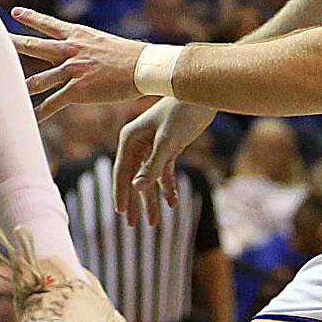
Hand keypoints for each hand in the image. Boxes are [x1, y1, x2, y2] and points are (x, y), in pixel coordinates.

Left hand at [10, 8, 147, 115]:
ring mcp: (71, 70)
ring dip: (23, 88)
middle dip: (13, 44)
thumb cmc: (130, 56)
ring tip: (7, 93)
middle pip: (34, 46)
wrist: (143, 67)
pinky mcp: (77, 90)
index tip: (15, 12)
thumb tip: (84, 51)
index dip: (30, 18)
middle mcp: (70, 50)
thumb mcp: (104, 43)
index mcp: (77, 35)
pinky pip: (53, 103)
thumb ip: (88, 46)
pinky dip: (41, 112)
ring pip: (38, 80)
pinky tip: (31, 118)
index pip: (48, 24)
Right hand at [115, 98, 217, 225]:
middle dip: (134, 201)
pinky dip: (168, 187)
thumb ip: (152, 166)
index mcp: (130, 138)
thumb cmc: (181, 113)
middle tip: (132, 225)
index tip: (121, 213)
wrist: (201, 96)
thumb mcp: (167, 142)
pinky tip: (173, 203)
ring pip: (149, 178)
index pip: (121, 171)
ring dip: (152, 198)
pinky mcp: (168, 148)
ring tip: (153, 222)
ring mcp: (153, 146)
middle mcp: (137, 143)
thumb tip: (137, 188)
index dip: (120, 192)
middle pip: (133, 178)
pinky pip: (164, 172)